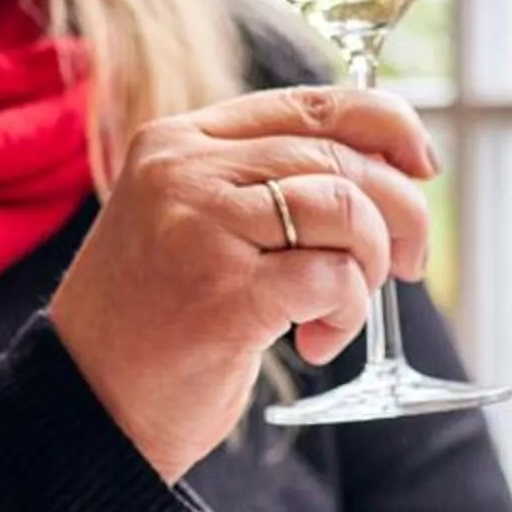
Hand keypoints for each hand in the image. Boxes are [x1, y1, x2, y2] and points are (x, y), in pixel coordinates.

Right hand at [48, 86, 435, 481]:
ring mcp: (199, 228)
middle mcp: (183, 172)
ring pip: (345, 210)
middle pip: (338, 158)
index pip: (308, 104)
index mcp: (176, 142)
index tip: (422, 165)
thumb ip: (261, 185)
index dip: (386, 125)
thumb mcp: (194, 226)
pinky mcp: (223, 294)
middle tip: (404, 265)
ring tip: (338, 312)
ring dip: (367, 267)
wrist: (88, 408)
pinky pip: (333, 279)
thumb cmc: (154, 324)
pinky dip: (346, 314)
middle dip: (398, 212)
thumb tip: (388, 167)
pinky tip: (314, 343)